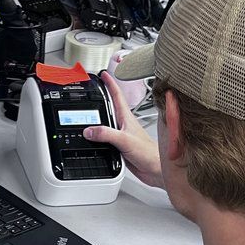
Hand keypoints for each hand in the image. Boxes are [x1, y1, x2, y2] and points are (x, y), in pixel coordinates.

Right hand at [83, 71, 163, 188]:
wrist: (155, 169)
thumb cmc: (149, 153)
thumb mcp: (125, 141)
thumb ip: (106, 134)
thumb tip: (90, 130)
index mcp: (127, 117)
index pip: (116, 95)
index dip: (109, 83)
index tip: (102, 74)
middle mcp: (124, 124)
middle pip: (110, 106)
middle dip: (101, 96)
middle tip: (94, 87)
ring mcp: (122, 135)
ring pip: (107, 122)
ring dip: (99, 116)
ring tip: (91, 108)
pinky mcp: (120, 146)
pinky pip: (106, 137)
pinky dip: (99, 134)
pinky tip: (95, 136)